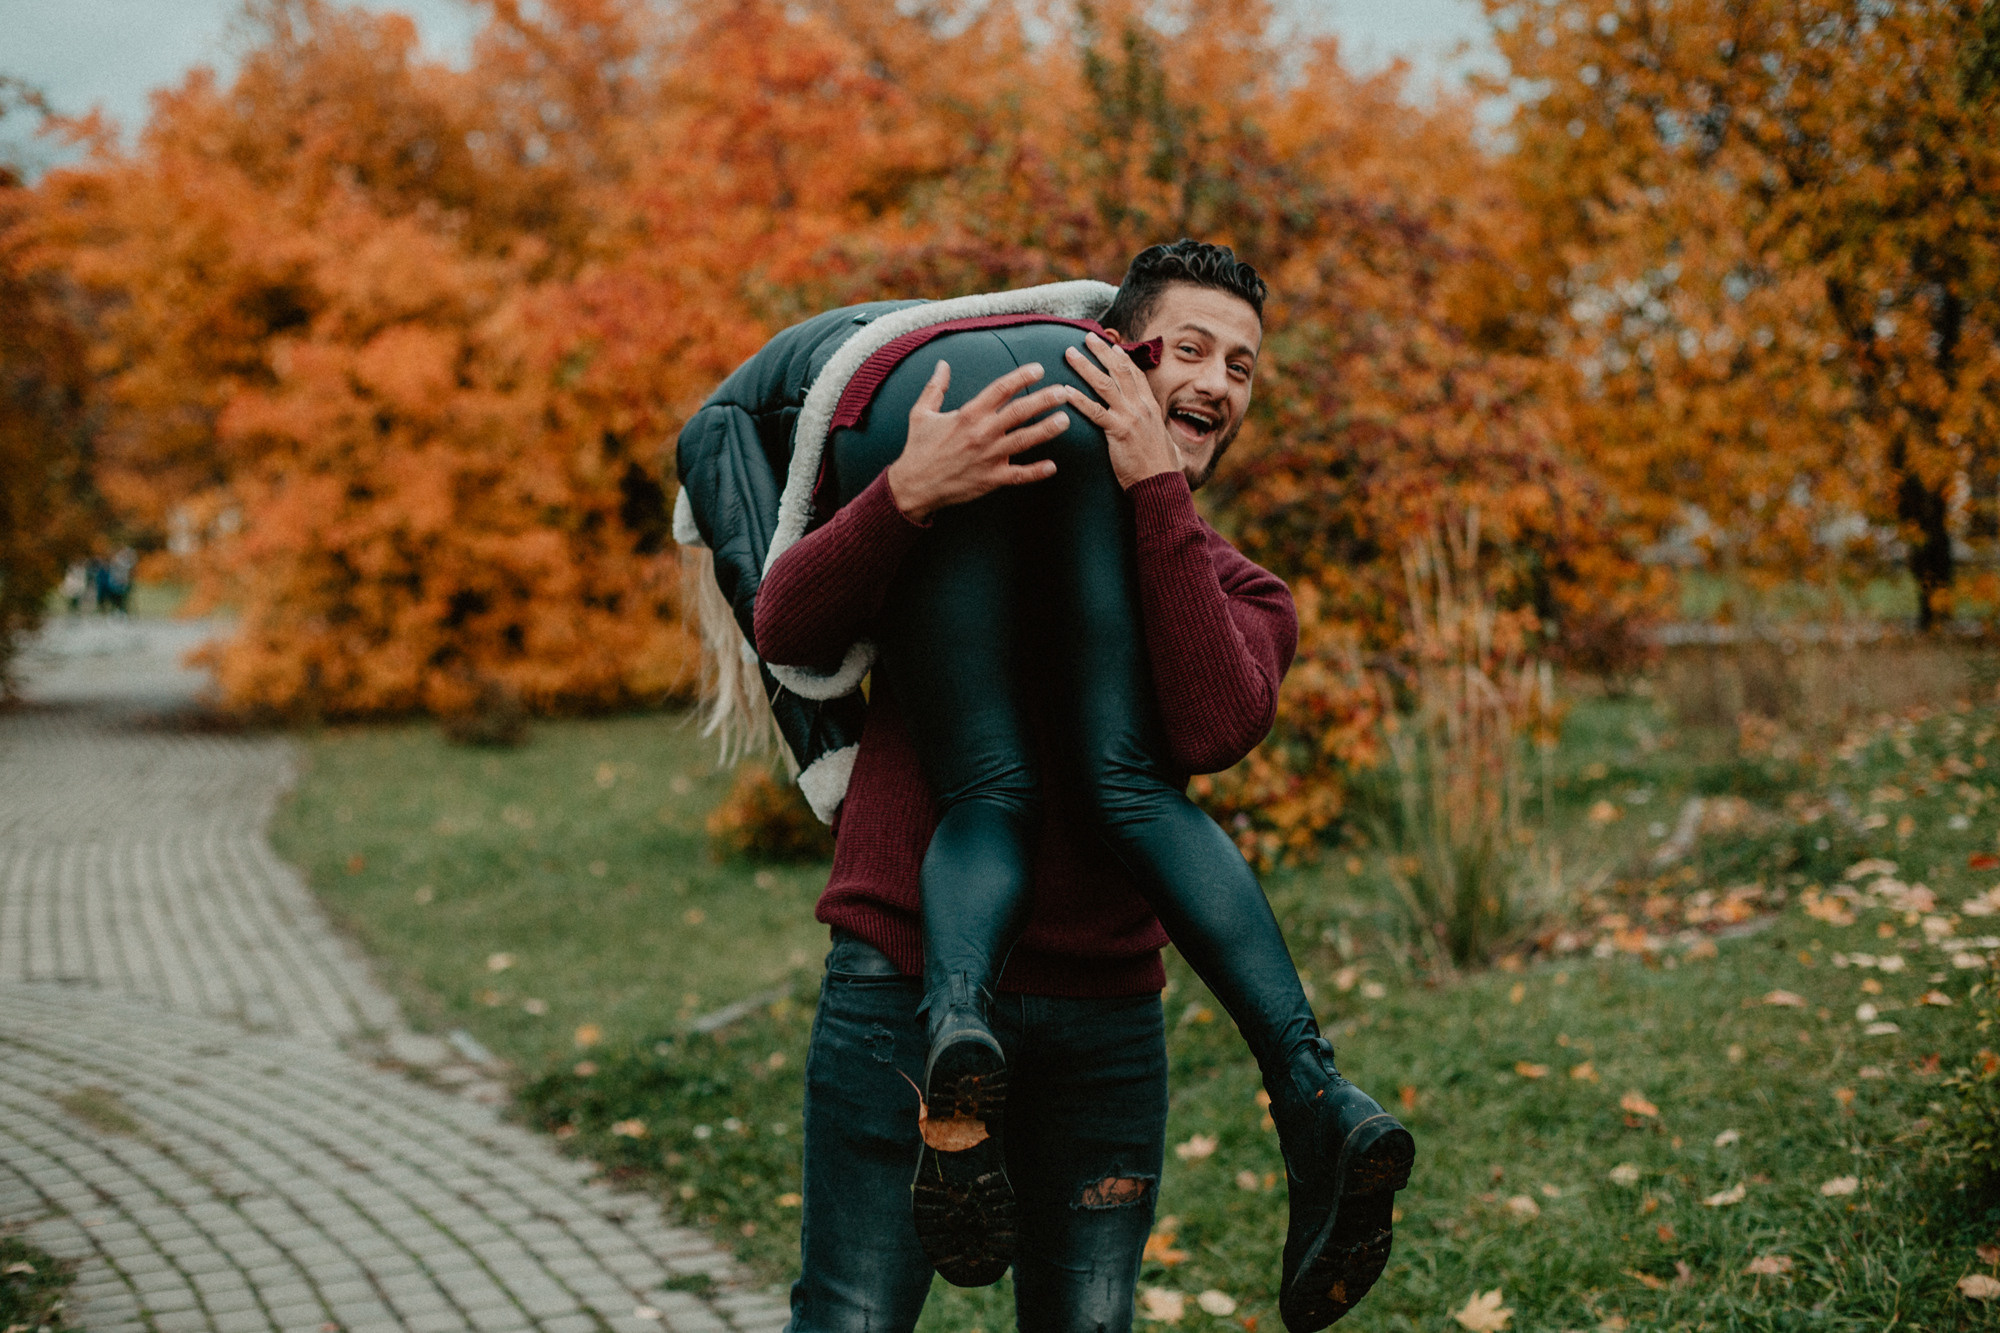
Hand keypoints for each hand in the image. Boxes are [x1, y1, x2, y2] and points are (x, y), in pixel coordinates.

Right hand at [885, 360, 1071, 521]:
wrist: (913, 486)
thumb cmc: (918, 448)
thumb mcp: (921, 413)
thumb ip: (935, 388)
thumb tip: (942, 364)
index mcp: (968, 414)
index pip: (1000, 389)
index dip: (1022, 376)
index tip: (1039, 369)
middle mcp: (982, 433)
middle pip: (1019, 412)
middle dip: (1044, 399)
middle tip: (1064, 392)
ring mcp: (988, 457)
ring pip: (1024, 440)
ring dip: (1047, 430)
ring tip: (1065, 420)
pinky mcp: (990, 480)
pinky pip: (1018, 476)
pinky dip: (1036, 472)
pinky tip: (1052, 466)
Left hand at [1061, 333, 1178, 488]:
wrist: (1162, 483)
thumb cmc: (1162, 467)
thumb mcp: (1163, 440)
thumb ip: (1155, 429)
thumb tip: (1154, 429)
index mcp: (1151, 407)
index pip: (1136, 375)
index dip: (1122, 358)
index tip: (1111, 345)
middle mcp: (1141, 407)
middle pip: (1120, 371)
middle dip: (1102, 352)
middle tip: (1087, 337)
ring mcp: (1130, 417)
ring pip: (1105, 385)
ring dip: (1086, 367)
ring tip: (1070, 354)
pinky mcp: (1118, 432)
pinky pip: (1095, 412)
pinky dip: (1079, 400)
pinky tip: (1065, 391)